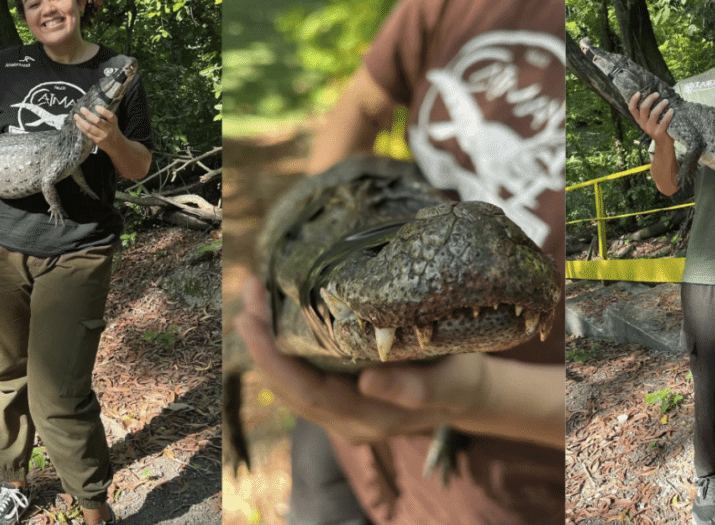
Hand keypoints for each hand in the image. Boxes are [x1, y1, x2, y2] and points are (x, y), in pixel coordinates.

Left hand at [74, 106, 123, 148]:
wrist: (116, 145)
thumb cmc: (112, 130)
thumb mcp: (113, 122)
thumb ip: (106, 116)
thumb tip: (93, 107)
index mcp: (114, 123)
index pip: (110, 116)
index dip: (103, 111)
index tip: (96, 106)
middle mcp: (109, 129)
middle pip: (98, 121)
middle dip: (88, 114)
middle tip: (82, 109)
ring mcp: (102, 136)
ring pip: (90, 128)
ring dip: (81, 121)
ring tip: (76, 116)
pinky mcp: (97, 140)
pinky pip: (87, 133)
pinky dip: (81, 127)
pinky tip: (78, 123)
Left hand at [234, 274, 452, 443]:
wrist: (467, 395)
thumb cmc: (460, 380)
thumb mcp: (449, 381)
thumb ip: (413, 389)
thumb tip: (367, 382)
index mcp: (368, 418)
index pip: (307, 392)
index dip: (273, 359)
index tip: (253, 321)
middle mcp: (345, 422)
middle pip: (288, 386)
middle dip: (261, 341)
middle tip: (248, 292)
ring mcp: (339, 413)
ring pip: (288, 382)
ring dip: (267, 340)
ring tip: (253, 295)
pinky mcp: (339, 397)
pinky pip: (300, 376)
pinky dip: (282, 345)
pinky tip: (275, 313)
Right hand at [627, 91, 673, 146]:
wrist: (663, 143)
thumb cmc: (658, 127)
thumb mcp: (650, 120)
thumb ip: (649, 111)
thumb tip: (654, 94)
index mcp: (639, 120)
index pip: (632, 109)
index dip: (633, 100)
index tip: (639, 92)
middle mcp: (643, 124)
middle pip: (643, 108)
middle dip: (650, 99)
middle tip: (657, 94)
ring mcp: (650, 128)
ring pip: (654, 114)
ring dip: (661, 105)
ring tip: (666, 101)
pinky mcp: (658, 132)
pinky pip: (663, 121)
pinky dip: (668, 115)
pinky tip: (671, 110)